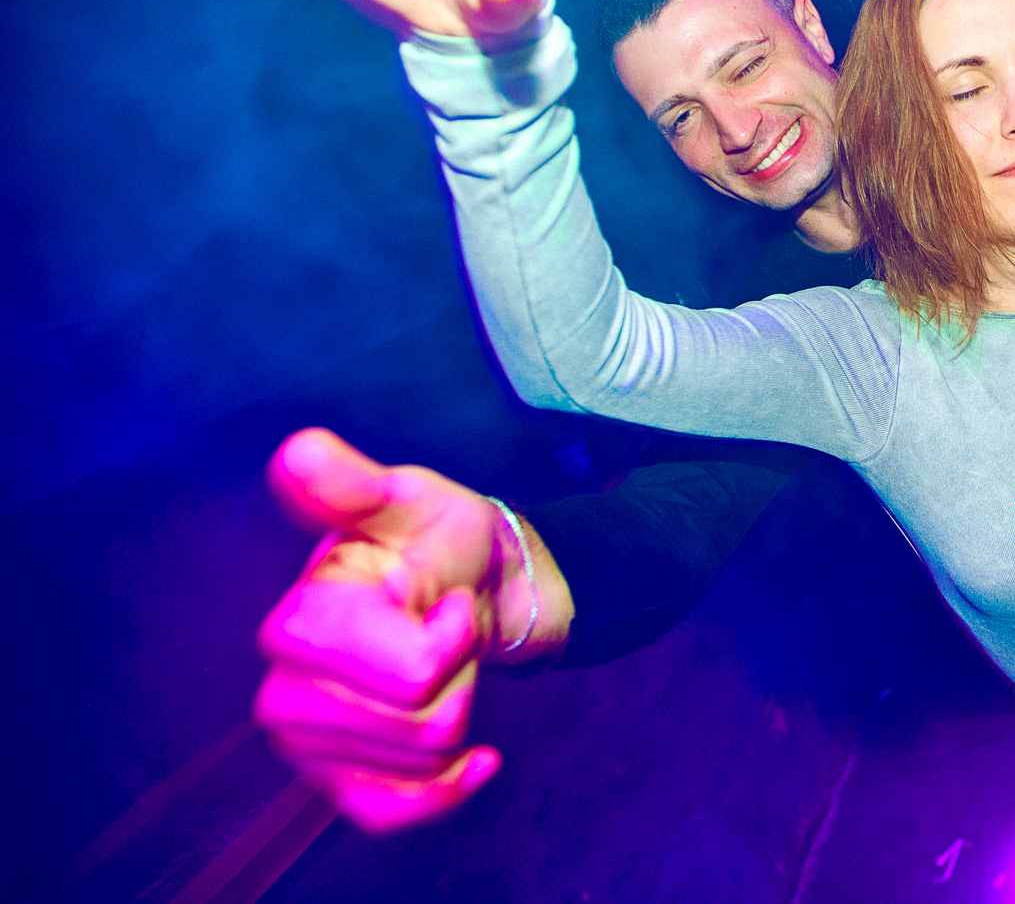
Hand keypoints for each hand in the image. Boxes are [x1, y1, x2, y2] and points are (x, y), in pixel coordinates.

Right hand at [254, 428, 559, 832]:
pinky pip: (395, 812)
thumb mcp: (411, 500)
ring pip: (424, 757)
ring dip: (457, 708)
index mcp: (299, 622)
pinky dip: (448, 789)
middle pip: (423, 721)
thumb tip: (299, 452)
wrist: (473, 591)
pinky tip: (478, 760)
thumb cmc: (438, 541)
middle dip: (458, 673)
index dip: (450, 638)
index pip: (407, 673)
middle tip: (444, 630)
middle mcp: (286, 690)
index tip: (447, 599)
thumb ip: (356, 486)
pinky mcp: (339, 783)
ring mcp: (309, 743)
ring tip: (439, 664)